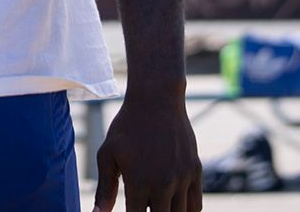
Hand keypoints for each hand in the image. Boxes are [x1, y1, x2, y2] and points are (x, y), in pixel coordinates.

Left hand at [93, 91, 201, 211]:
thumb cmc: (126, 127)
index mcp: (139, 182)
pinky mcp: (195, 171)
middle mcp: (164, 184)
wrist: (156, 100)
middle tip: (142, 207)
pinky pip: (195, 205)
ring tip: (155, 206)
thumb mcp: (108, 155)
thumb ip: (104, 189)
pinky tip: (173, 208)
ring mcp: (183, 178)